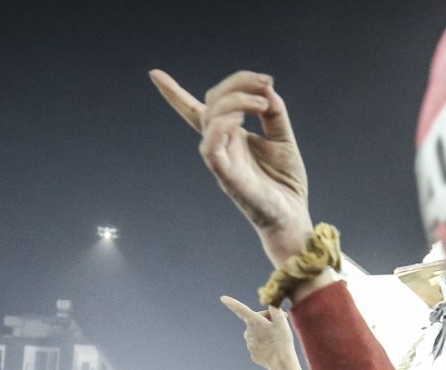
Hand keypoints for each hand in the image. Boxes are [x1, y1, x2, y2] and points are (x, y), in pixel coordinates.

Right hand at [149, 68, 314, 267]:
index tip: (154, 74)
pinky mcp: (226, 178)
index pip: (196, 112)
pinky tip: (241, 121)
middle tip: (266, 84)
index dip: (175, 95)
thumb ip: (274, 112)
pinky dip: (221, 127)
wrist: (292, 219)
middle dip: (236, 82)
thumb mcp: (284, 138)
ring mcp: (222, 162)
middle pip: (211, 103)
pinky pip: (210, 148)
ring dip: (234, 101)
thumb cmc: (285, 185)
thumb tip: (265, 88)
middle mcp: (222, 147)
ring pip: (209, 120)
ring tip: (262, 104)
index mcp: (231, 138)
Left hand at [220, 297, 305, 369]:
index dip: (231, 303)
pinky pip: (258, 345)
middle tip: (280, 324)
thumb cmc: (282, 340)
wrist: (282, 363)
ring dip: (265, 332)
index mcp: (253, 321)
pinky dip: (265, 344)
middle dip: (266, 320)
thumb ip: (274, 308)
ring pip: (257, 333)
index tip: (223, 298)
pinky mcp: (253, 354)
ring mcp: (249, 344)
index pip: (240, 309)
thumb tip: (270, 305)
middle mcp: (248, 332)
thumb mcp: (282, 320)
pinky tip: (274, 348)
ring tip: (277, 338)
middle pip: (255, 321)